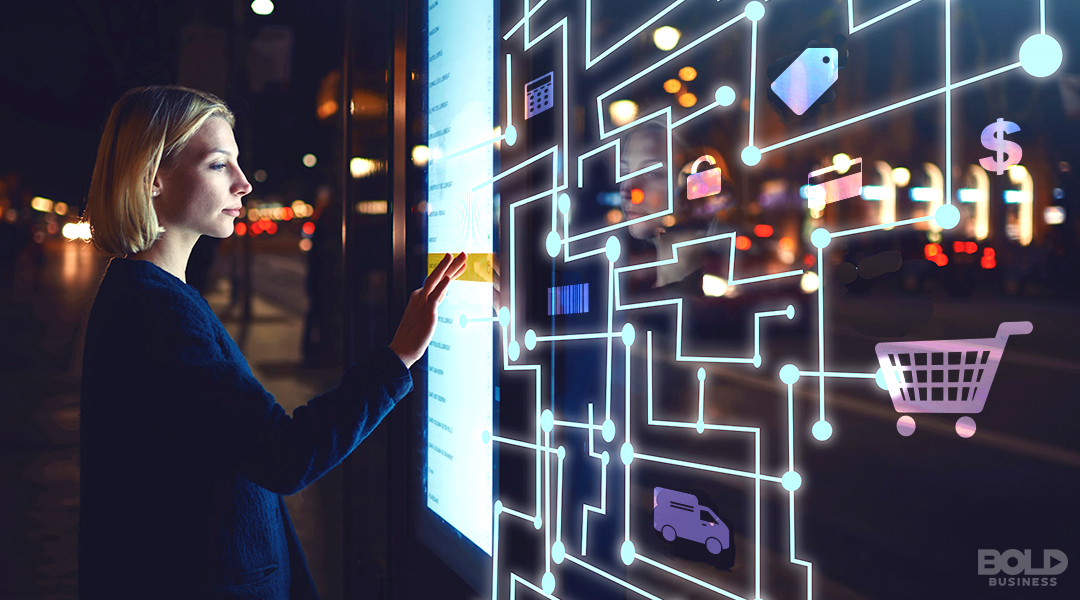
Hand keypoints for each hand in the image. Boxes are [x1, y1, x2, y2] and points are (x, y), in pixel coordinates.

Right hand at [388, 252, 467, 368]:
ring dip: (446, 268)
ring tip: (456, 256)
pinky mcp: (426, 313)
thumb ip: (433, 303)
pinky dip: (442, 287)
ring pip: (435, 281)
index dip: (451, 271)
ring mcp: (422, 304)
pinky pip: (435, 297)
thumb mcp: (425, 314)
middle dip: (450, 264)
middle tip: (463, 253)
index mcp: (419, 297)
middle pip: (436, 276)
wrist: (402, 349)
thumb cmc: (413, 336)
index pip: (437, 281)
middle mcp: (420, 296)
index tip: (461, 264)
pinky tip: (448, 278)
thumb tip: (442, 294)